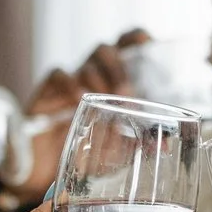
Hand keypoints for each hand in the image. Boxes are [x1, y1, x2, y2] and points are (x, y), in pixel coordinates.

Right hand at [15, 28, 149, 198]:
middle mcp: (91, 78)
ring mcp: (69, 84)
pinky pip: (57, 74)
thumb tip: (165, 147)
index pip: (124, 47)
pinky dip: (70, 83)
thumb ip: (139, 144)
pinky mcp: (46, 93)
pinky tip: (78, 100)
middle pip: (105, 50)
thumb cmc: (84, 156)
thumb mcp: (117, 152)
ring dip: (99, 78)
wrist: (46, 173)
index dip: (135, 38)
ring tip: (106, 99)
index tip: (146, 41)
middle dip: (118, 66)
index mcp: (112, 83)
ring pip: (86, 63)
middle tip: (126, 90)